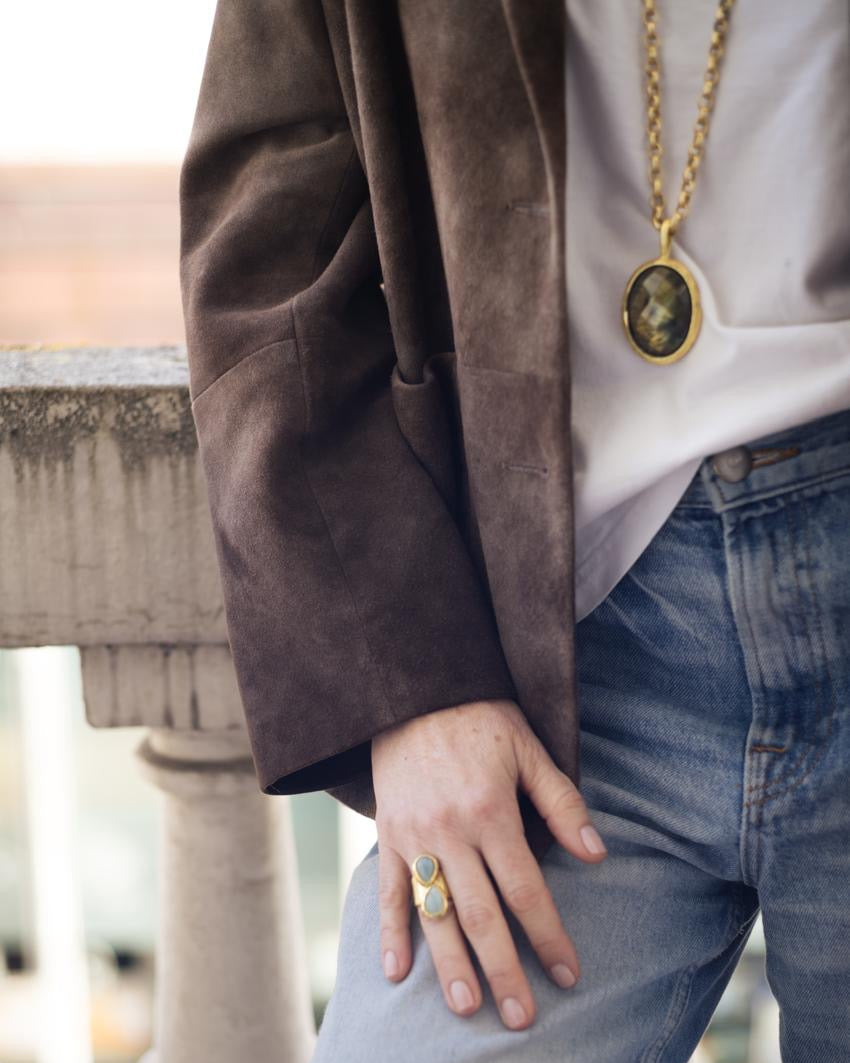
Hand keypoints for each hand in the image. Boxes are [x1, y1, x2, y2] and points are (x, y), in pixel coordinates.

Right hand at [370, 698, 606, 1030]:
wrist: (414, 689)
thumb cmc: (480, 717)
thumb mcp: (528, 749)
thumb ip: (561, 803)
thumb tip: (597, 854)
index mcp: (491, 812)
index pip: (525, 890)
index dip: (548, 936)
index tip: (568, 974)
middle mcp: (450, 831)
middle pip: (481, 914)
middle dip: (504, 970)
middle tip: (521, 1017)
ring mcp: (413, 835)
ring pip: (434, 912)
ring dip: (451, 964)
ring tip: (468, 1006)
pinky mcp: (387, 833)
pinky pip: (388, 889)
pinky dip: (389, 932)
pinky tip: (397, 973)